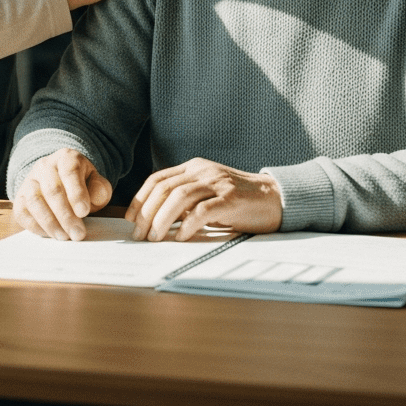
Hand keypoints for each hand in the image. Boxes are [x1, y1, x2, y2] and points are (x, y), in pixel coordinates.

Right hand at [12, 149, 112, 239]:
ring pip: (35, 201)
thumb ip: (100, 189)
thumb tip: (97, 195)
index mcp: (66, 157)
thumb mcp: (95, 183)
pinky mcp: (19, 198)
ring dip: (50, 223)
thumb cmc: (81, 185)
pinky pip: (22, 213)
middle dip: (66, 215)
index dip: (77, 193)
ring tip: (64, 236)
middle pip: (52, 190)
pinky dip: (36, 226)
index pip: (70, 171)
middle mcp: (44, 166)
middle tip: (77, 234)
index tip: (84, 212)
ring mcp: (29, 181)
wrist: (61, 183)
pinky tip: (51, 234)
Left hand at [124, 158, 282, 241]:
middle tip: (139, 235)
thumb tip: (156, 220)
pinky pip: (203, 210)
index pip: (157, 179)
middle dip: (146, 214)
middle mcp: (202, 170)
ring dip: (162, 220)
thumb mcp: (207, 193)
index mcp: (194, 167)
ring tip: (155, 238)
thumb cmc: (238, 201)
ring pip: (179, 198)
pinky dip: (188, 225)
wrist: (275, 198)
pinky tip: (181, 237)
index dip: (140, 199)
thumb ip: (186, 200)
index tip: (130, 219)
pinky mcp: (230, 198)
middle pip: (164, 189)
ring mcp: (217, 183)